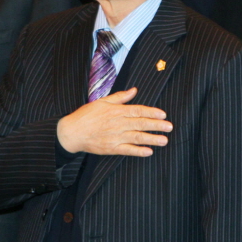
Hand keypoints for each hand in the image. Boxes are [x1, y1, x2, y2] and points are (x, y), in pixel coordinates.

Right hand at [56, 87, 172, 156]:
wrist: (71, 132)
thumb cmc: (86, 115)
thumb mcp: (102, 102)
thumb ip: (120, 97)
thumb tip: (134, 90)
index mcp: (116, 111)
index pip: (137, 111)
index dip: (151, 112)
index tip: (163, 114)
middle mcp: (117, 124)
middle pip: (140, 124)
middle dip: (156, 126)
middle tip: (169, 127)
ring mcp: (115, 137)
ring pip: (136, 137)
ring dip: (151, 139)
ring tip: (164, 140)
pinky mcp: (111, 148)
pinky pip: (127, 150)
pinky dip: (138, 151)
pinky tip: (149, 151)